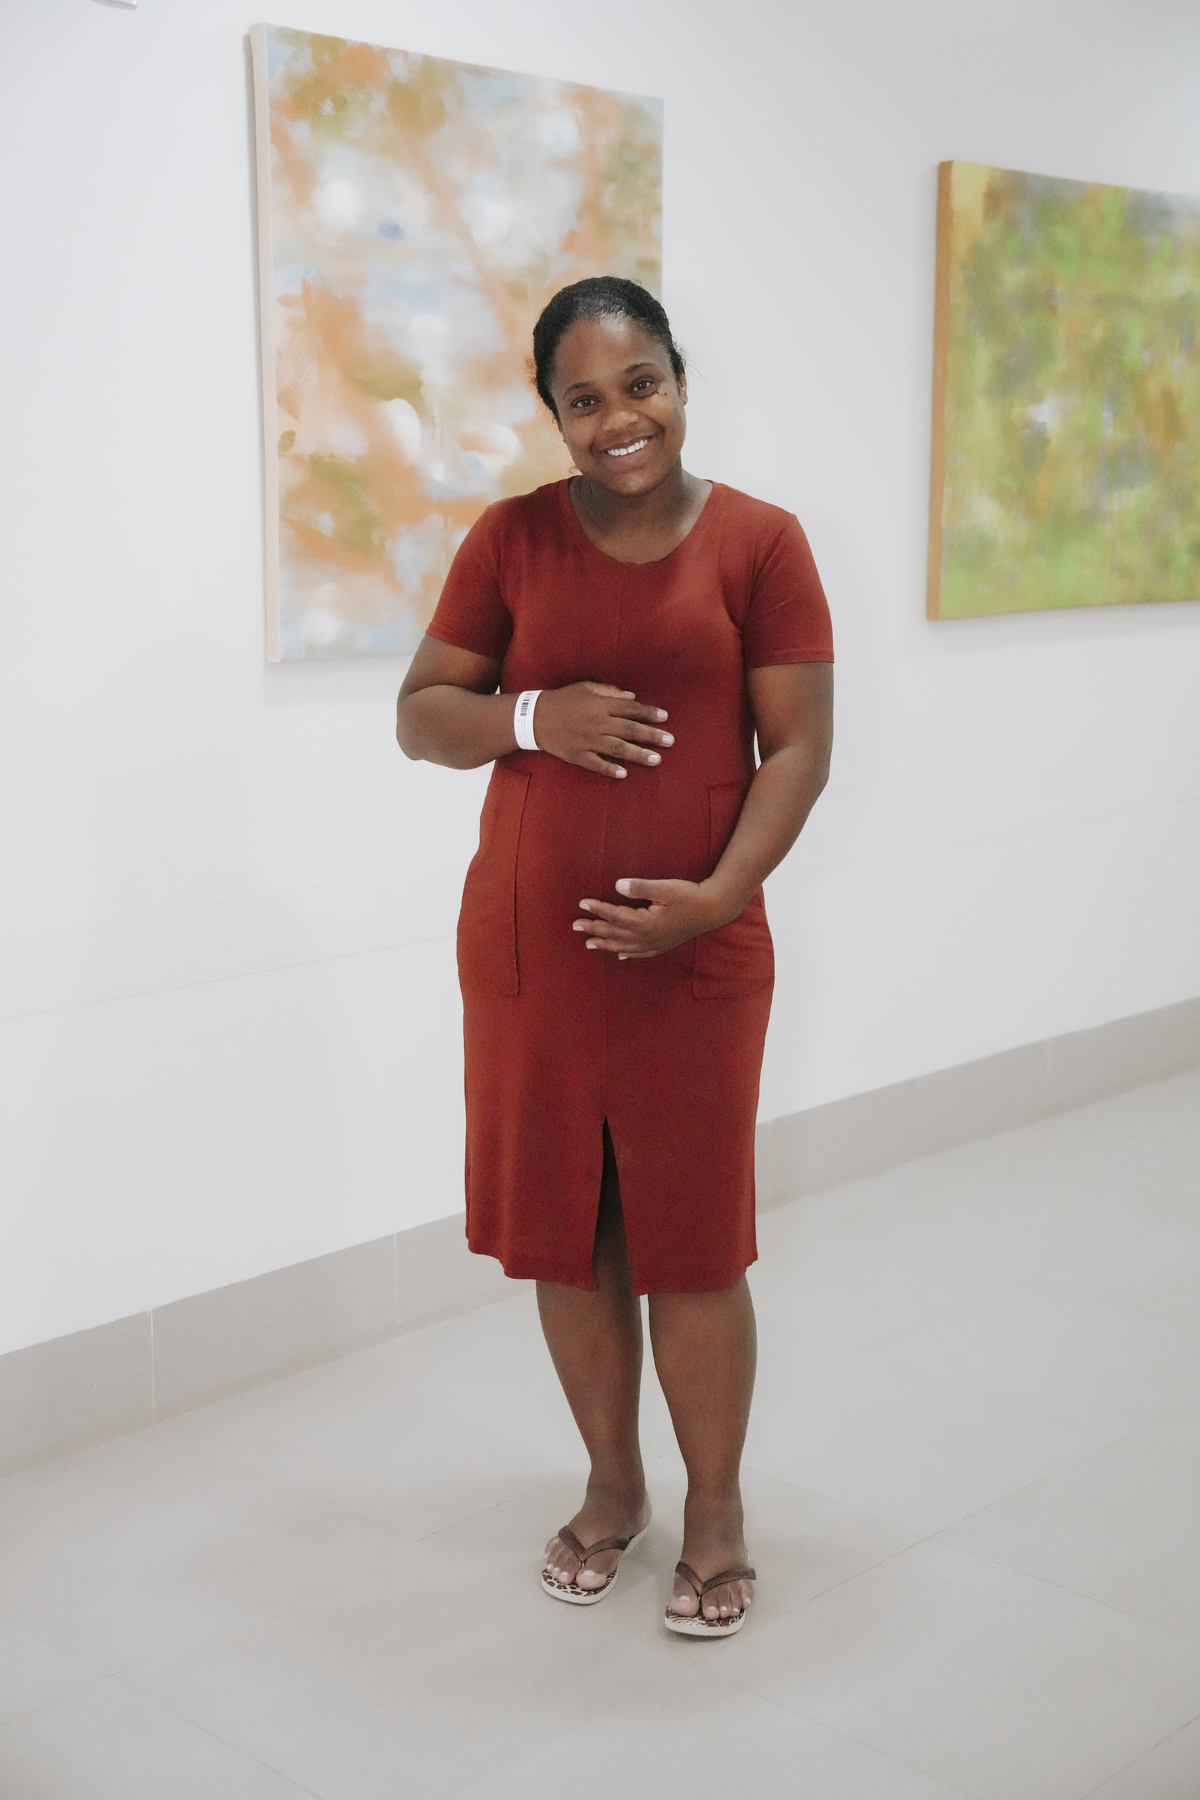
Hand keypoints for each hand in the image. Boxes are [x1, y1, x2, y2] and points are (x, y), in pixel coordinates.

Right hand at [532, 683, 673, 778]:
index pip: (630, 709)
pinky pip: (596, 764)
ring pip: (618, 748)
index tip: (664, 717)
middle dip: (651, 735)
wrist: (533, 717)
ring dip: (638, 754)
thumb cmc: (562, 699)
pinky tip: (624, 774)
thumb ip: (609, 692)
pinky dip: (610, 769)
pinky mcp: (577, 755)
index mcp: (599, 704)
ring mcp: (587, 740)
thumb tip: (631, 697)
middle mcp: (596, 723)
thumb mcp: (585, 688)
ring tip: (656, 759)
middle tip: (670, 741)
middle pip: (629, 729)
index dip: (648, 713)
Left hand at [573, 877, 736, 958]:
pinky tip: (621, 956)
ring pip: (624, 946)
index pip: (615, 916)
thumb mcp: (664, 888)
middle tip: (575, 926)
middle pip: (615, 933)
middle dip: (594, 929)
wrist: (714, 909)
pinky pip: (640, 953)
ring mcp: (655, 944)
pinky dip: (627, 954)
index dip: (597, 910)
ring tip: (589, 944)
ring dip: (606, 944)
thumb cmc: (689, 896)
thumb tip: (617, 885)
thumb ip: (640, 887)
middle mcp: (647, 937)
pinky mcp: (663, 945)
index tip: (581, 904)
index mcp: (645, 923)